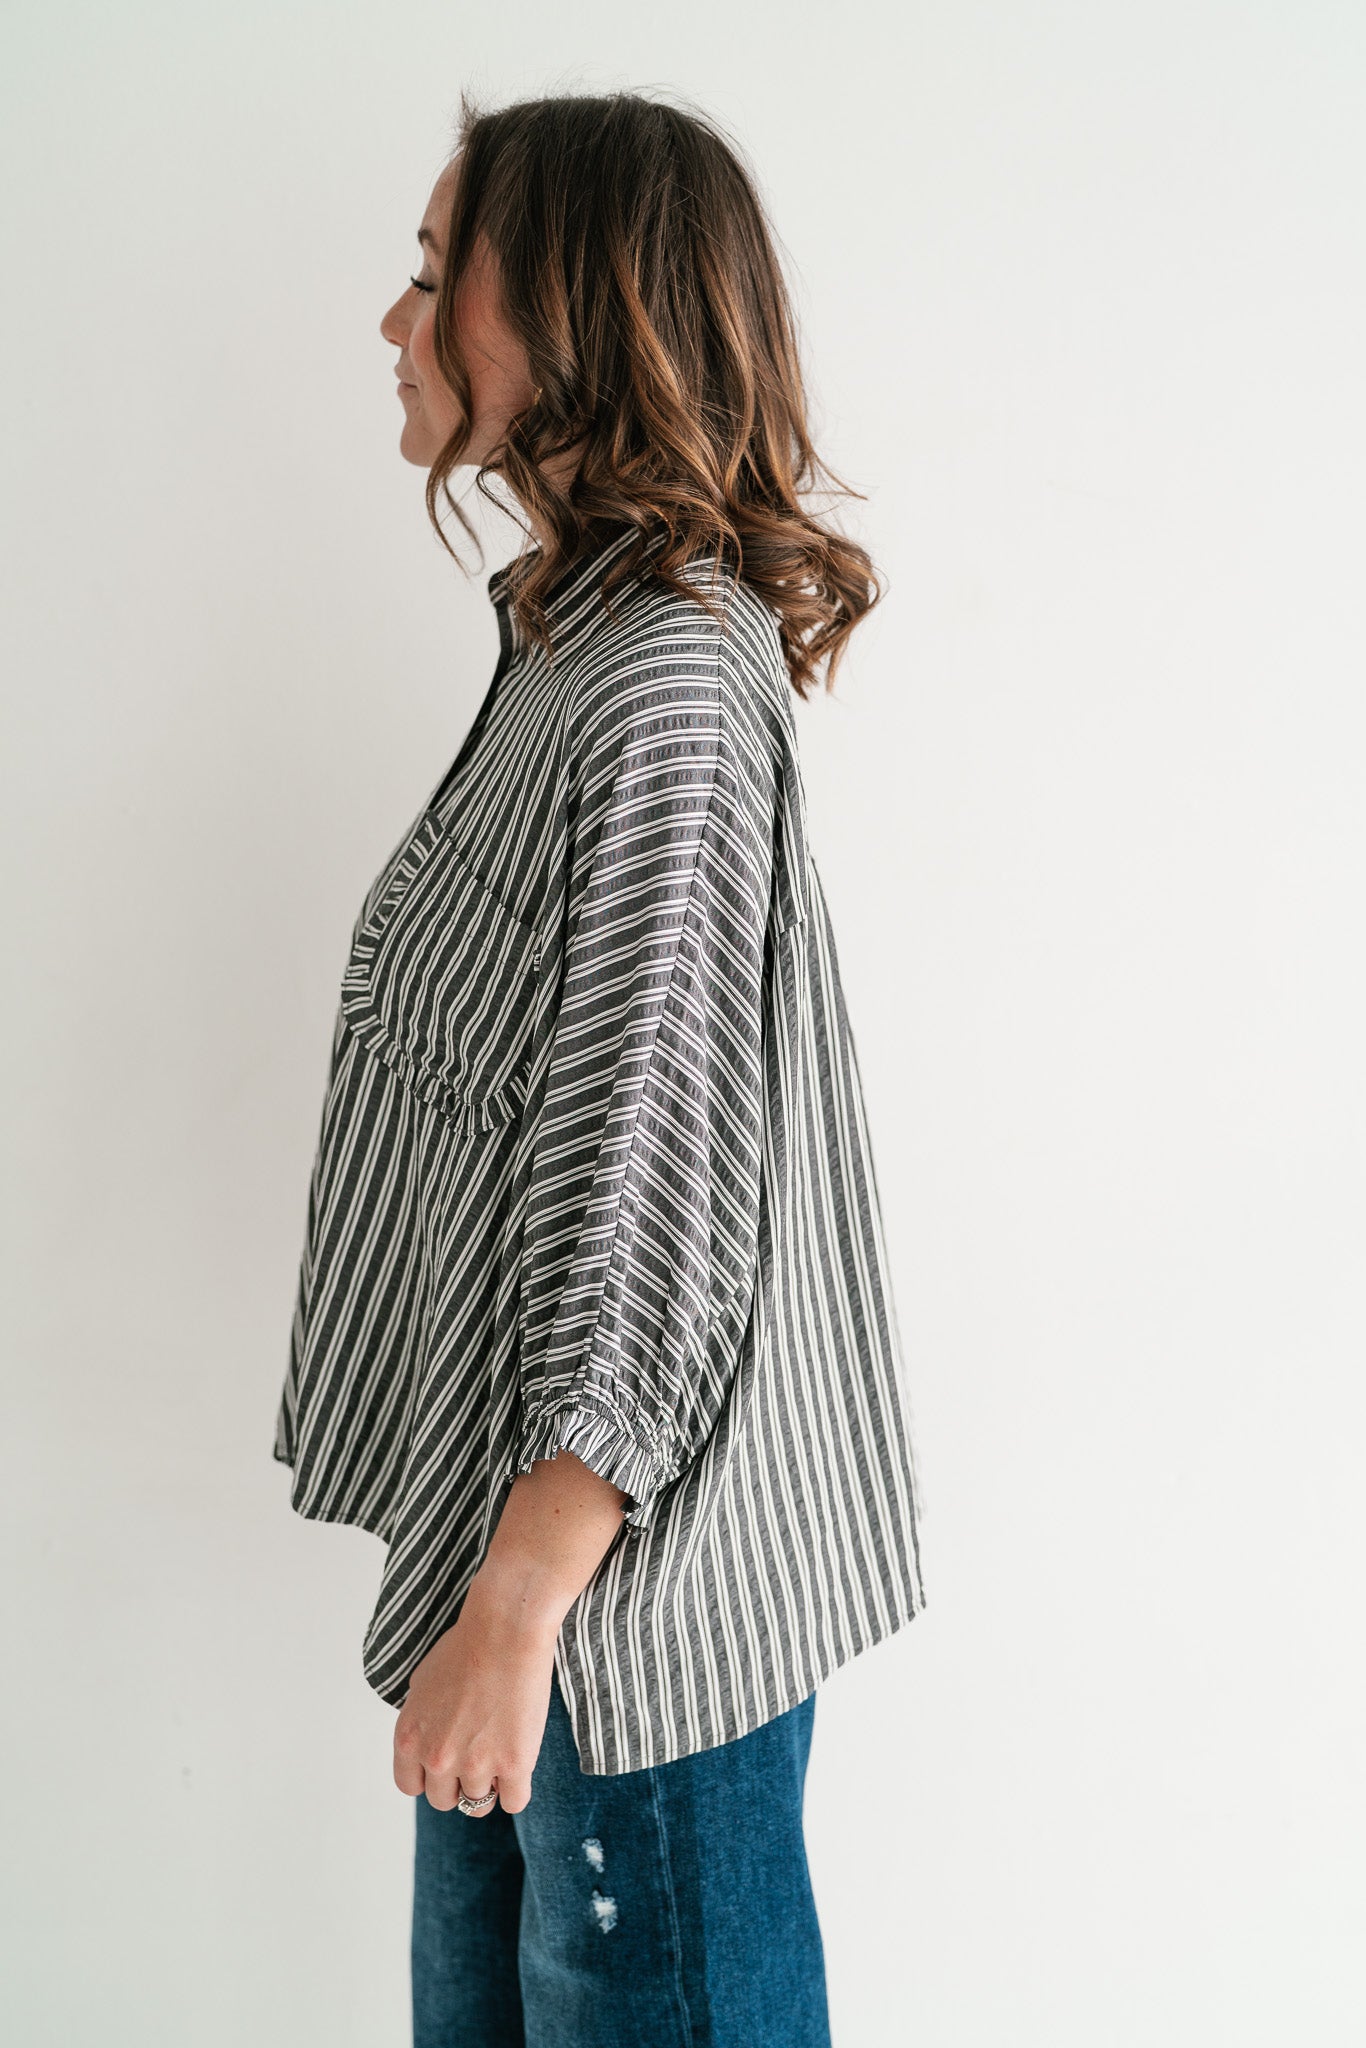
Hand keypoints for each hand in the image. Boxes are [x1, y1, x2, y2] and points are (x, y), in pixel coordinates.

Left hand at [390, 1450, 626, 1813]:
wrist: (505, 1629)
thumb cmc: (466, 1646)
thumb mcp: (423, 1685)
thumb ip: (420, 1723)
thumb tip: (425, 1746)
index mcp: (409, 1738)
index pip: (410, 1786)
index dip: (430, 1776)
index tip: (446, 1764)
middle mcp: (437, 1758)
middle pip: (444, 1801)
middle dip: (459, 1783)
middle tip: (478, 1757)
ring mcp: (475, 1765)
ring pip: (479, 1804)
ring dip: (491, 1784)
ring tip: (502, 1752)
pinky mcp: (513, 1765)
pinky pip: (514, 1802)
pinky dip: (517, 1790)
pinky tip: (520, 1767)